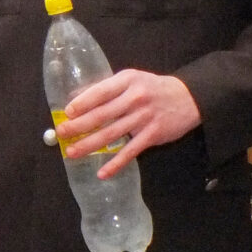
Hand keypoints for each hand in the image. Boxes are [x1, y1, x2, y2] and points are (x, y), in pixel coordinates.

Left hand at [52, 69, 201, 178]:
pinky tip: (103, 172)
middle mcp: (135, 98)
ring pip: (112, 134)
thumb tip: (78, 99)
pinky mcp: (152, 135)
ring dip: (90, 145)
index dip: (82, 103)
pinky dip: (116, 163)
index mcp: (127, 81)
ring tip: (72, 152)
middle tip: (62, 133)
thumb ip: (109, 88)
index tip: (67, 113)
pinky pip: (130, 151)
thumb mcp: (132, 79)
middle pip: (102, 114)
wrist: (189, 97)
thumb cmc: (152, 88)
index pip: (100, 92)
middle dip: (79, 125)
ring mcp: (144, 117)